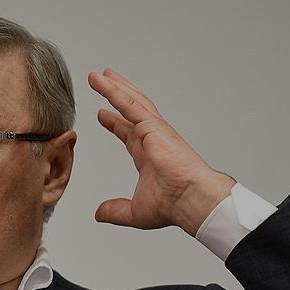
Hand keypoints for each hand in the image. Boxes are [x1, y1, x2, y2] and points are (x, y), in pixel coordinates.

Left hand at [87, 68, 235, 236]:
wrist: (191, 199)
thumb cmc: (173, 205)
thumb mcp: (134, 211)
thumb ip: (115, 211)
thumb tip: (98, 214)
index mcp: (148, 156)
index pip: (128, 134)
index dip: (115, 124)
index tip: (102, 115)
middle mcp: (152, 139)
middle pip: (130, 110)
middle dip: (117, 95)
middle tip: (104, 81)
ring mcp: (154, 130)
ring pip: (130, 101)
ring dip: (114, 87)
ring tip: (98, 75)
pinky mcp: (153, 126)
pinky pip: (130, 104)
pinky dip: (115, 91)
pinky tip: (103, 81)